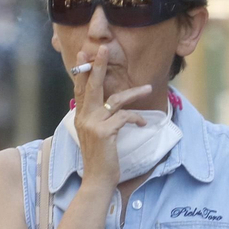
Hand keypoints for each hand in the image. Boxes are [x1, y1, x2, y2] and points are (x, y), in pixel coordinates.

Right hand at [71, 46, 149, 188]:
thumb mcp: (95, 134)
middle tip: (103, 48)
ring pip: (115, 99)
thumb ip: (97, 118)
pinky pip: (124, 116)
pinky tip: (143, 122)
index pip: (81, 88)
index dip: (83, 70)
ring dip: (134, 93)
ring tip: (148, 88)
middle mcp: (84, 117)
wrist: (98, 180)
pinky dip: (136, 117)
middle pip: (91, 85)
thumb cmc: (100, 158)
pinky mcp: (105, 133)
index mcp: (81, 116)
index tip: (86, 54)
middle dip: (98, 65)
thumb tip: (108, 104)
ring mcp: (93, 124)